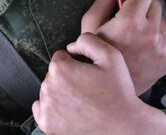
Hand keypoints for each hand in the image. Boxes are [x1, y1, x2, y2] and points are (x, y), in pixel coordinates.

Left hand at [32, 33, 165, 134]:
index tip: (89, 74)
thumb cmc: (119, 92)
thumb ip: (88, 40)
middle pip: (53, 74)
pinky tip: (70, 110)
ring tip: (82, 101)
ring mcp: (46, 107)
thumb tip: (70, 47)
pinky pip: (41, 109)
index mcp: (60, 68)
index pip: (61, 57)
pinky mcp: (47, 124)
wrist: (124, 128)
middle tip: (88, 89)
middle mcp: (48, 87)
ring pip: (49, 91)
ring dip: (60, 92)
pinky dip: (52, 108)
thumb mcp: (111, 56)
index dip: (76, 63)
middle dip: (67, 78)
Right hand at [81, 0, 165, 94]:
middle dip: (141, 7)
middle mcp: (150, 33)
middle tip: (126, 20)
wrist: (106, 87)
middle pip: (154, 3)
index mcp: (130, 22)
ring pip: (161, 20)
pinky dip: (154, 39)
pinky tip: (138, 48)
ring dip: (148, 23)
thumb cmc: (94, 56)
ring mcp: (162, 47)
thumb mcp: (90, 23)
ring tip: (131, 37)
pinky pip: (165, 37)